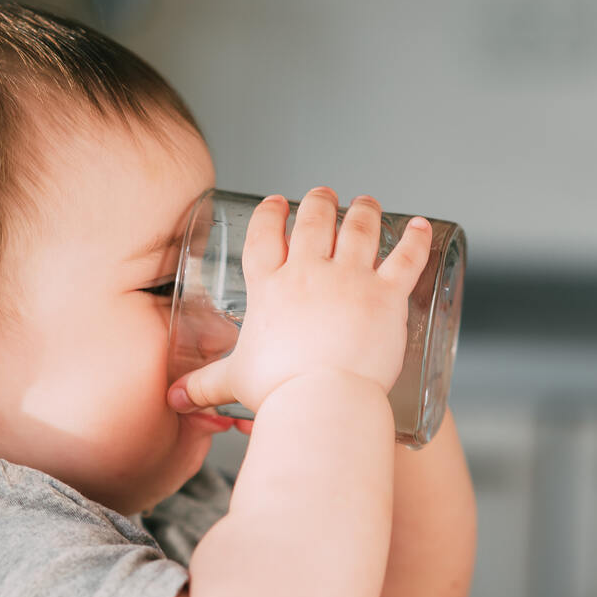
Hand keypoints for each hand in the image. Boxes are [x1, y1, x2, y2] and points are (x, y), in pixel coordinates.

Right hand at [168, 187, 431, 415]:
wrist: (321, 401)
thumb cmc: (278, 392)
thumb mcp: (233, 381)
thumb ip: (202, 384)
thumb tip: (172, 399)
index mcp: (270, 287)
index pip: (266, 234)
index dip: (271, 213)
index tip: (276, 203)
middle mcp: (309, 273)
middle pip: (315, 220)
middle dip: (320, 202)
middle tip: (325, 196)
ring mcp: (351, 280)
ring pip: (360, 228)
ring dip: (364, 211)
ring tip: (368, 203)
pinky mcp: (386, 296)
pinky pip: (407, 258)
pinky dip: (418, 239)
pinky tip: (424, 227)